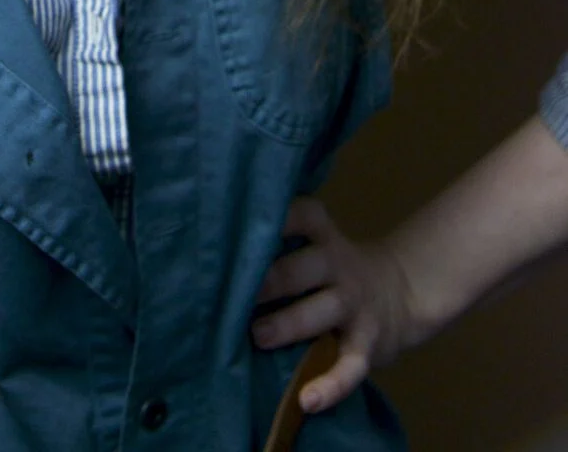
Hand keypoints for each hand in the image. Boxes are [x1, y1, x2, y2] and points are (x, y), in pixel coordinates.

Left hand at [251, 198, 416, 414]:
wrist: (399, 293)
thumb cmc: (333, 269)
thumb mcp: (317, 244)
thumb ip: (280, 245)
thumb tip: (216, 256)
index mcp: (323, 236)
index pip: (301, 216)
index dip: (276, 219)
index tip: (238, 225)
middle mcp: (339, 265)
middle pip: (304, 268)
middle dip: (270, 280)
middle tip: (234, 295)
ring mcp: (355, 305)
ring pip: (324, 311)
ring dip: (289, 324)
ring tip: (257, 336)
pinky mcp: (369, 345)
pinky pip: (352, 366)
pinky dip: (333, 385)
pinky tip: (308, 400)